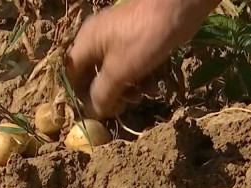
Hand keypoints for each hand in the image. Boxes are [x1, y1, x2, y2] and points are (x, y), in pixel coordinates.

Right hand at [66, 0, 217, 117]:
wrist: (179, 8)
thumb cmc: (143, 38)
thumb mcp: (120, 71)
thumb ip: (102, 94)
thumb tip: (91, 113)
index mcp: (85, 43)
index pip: (71, 76)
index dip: (78, 97)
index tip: (92, 114)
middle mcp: (97, 40)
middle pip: (94, 76)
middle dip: (108, 95)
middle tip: (122, 108)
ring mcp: (118, 40)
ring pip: (115, 73)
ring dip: (127, 89)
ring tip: (143, 96)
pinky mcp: (138, 41)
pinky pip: (132, 66)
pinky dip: (140, 78)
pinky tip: (153, 85)